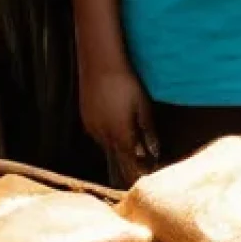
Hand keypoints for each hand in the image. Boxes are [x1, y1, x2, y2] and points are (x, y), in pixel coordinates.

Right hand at [79, 66, 157, 187]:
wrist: (100, 64)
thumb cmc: (126, 83)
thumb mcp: (142, 106)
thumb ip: (148, 131)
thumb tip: (155, 152)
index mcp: (120, 134)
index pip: (130, 161)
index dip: (139, 171)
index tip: (147, 177)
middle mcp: (103, 136)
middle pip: (117, 158)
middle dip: (128, 167)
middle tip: (138, 175)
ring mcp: (92, 127)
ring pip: (106, 148)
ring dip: (117, 154)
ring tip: (129, 158)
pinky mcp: (86, 118)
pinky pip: (98, 137)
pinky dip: (108, 141)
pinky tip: (114, 138)